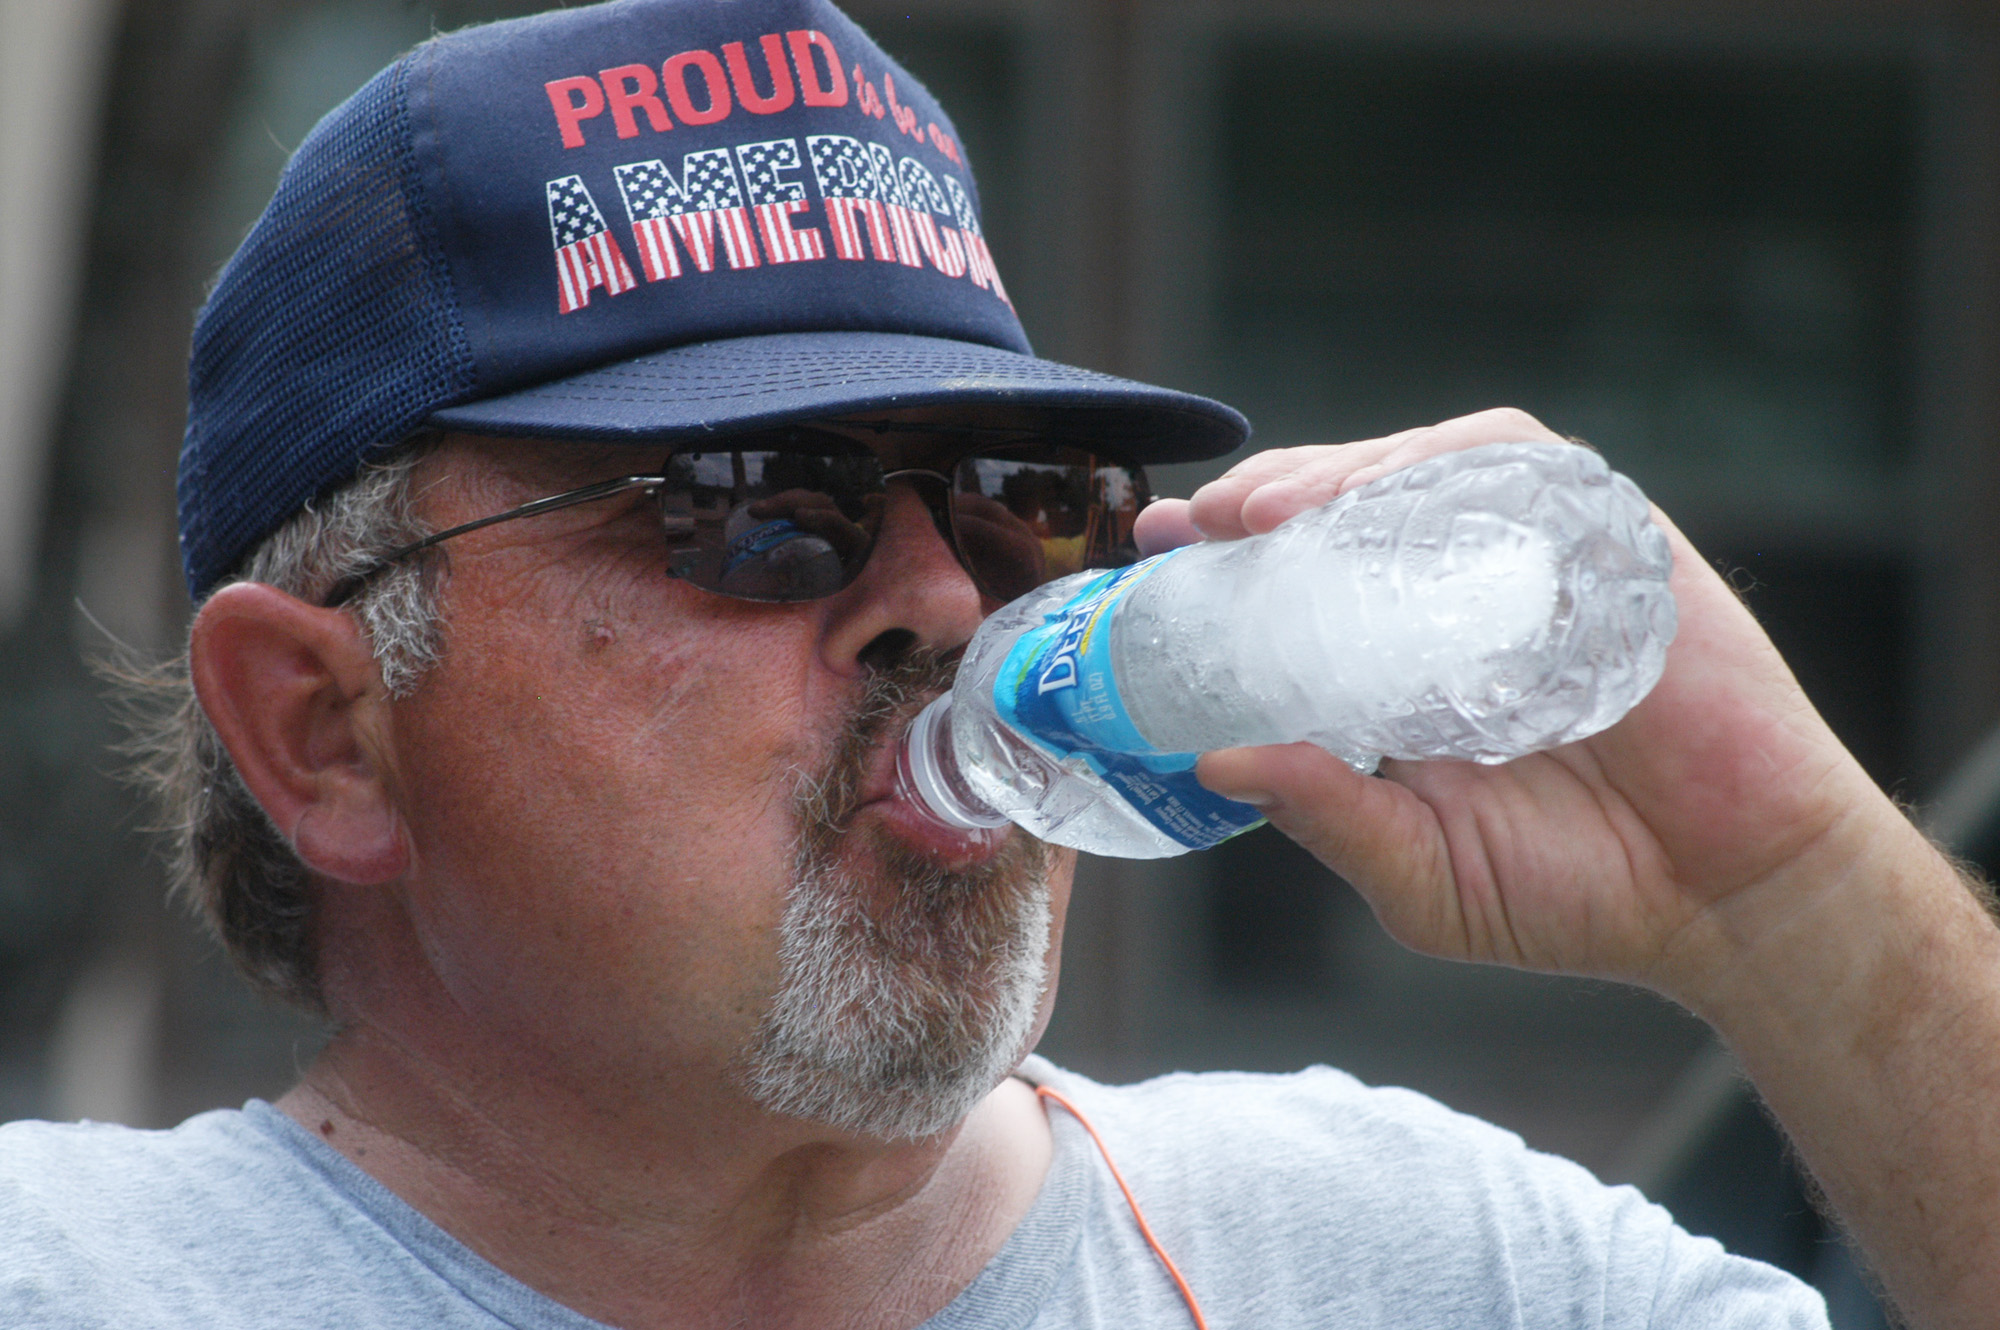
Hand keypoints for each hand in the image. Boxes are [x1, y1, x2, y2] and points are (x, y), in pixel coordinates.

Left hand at [1134, 408, 1906, 1008]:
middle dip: (1270, 498)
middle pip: (1357, 502)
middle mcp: (1473, 595)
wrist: (1731, 904)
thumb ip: (1327, 812)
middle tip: (1203, 524)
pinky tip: (1385, 503)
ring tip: (1268, 512)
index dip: (1234, 554)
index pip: (1311, 574)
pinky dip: (1448, 471)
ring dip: (1341, 474)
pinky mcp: (1617, 544)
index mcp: (1414, 659)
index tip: (1158, 554)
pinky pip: (1528, 473)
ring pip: (1430, 467)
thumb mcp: (1418, 869)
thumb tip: (1214, 760)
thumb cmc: (1579, 892)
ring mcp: (1547, 562)